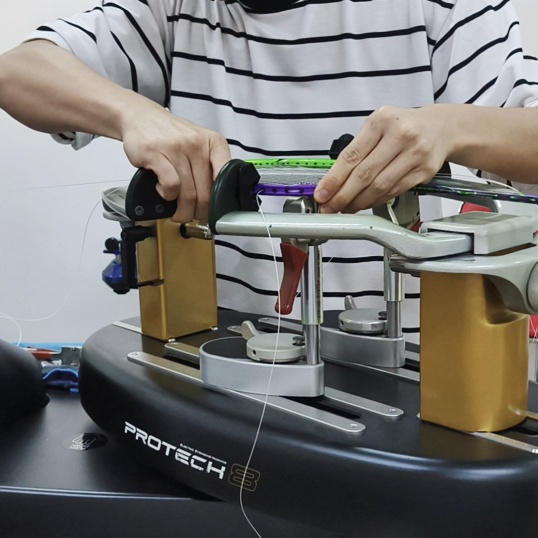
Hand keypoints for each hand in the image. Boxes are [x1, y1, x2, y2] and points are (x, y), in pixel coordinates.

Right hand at [121, 101, 230, 222]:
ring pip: (188, 193)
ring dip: (182, 210)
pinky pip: (170, 186)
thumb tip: (215, 202)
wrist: (140, 116)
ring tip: (177, 211)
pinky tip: (164, 191)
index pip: (226, 179)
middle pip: (206, 192)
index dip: (219, 203)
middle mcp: (198, 143)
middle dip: (198, 212)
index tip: (213, 213)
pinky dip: (167, 196)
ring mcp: (177, 147)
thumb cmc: (170, 136)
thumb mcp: (199, 146)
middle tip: (192, 216)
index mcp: (214, 143)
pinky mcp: (156, 153)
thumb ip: (209, 169)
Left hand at [314, 105, 452, 212]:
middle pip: (364, 174)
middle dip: (343, 195)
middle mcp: (400, 135)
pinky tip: (366, 202)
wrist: (441, 128)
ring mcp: (414, 154)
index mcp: (381, 121)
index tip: (322, 194)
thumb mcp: (377, 126)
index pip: (351, 156)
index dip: (334, 179)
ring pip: (379, 186)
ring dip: (359, 202)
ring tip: (346, 208)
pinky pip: (393, 191)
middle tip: (330, 207)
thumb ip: (357, 149)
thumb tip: (332, 180)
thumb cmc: (403, 127)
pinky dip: (376, 200)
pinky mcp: (423, 171)